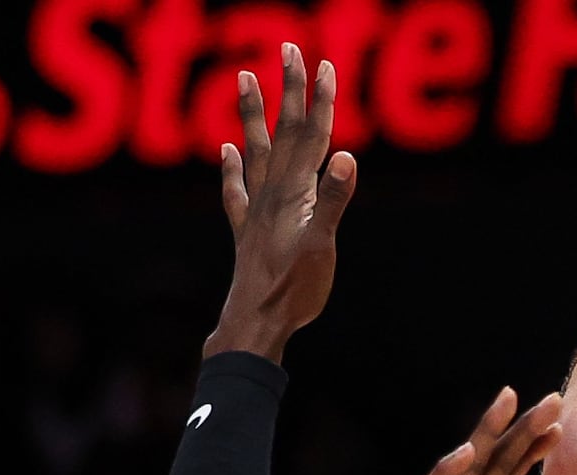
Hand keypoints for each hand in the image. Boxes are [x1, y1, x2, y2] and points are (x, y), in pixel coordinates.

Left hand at [209, 47, 355, 361]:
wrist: (255, 323)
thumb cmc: (293, 290)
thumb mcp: (322, 246)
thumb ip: (335, 201)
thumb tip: (349, 159)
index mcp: (296, 193)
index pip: (312, 137)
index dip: (320, 100)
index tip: (324, 64)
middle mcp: (274, 194)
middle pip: (285, 132)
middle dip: (290, 90)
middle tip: (289, 49)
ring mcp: (257, 210)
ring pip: (256, 151)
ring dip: (253, 114)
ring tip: (244, 77)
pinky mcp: (246, 231)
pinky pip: (237, 191)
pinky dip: (232, 168)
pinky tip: (227, 150)